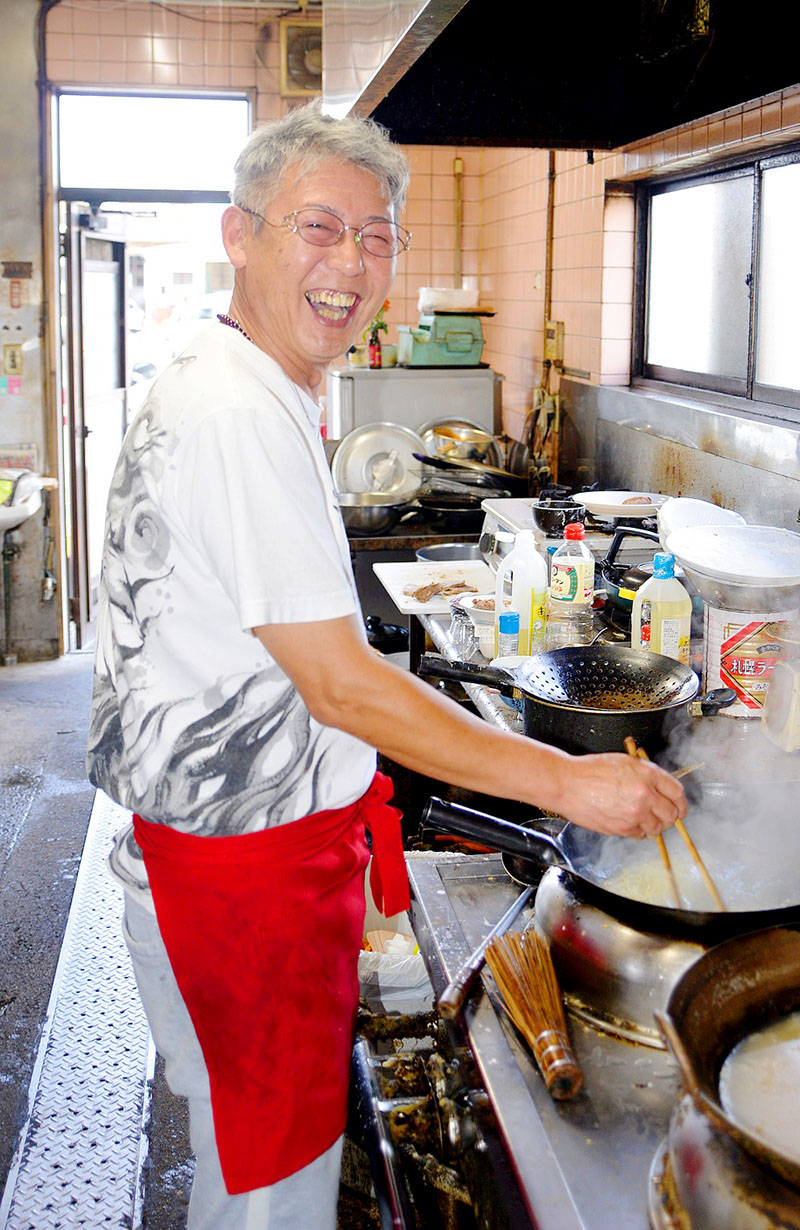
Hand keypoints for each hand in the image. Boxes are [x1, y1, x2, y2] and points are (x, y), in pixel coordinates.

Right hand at [555, 753, 686, 838]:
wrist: (567, 784)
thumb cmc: (590, 770)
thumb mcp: (625, 762)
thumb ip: (647, 775)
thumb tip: (662, 789)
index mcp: (647, 774)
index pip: (677, 792)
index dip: (681, 802)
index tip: (680, 807)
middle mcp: (645, 794)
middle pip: (672, 814)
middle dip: (669, 816)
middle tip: (661, 815)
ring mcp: (635, 813)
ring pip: (658, 828)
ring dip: (653, 825)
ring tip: (640, 817)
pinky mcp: (623, 828)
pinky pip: (640, 835)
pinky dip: (637, 830)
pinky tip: (627, 820)